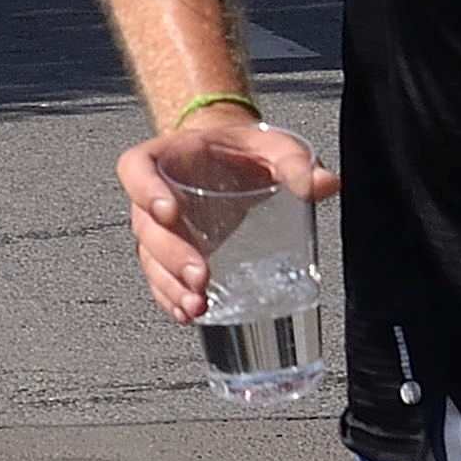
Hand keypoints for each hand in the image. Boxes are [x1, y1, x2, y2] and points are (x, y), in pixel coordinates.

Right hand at [114, 109, 335, 325]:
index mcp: (167, 156)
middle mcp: (154, 194)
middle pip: (145, 227)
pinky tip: (189, 315)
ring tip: (198, 306)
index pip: (136, 168)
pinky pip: (159, 279)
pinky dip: (171, 298)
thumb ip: (295, 161)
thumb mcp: (271, 145)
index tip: (168, 211)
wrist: (230, 159)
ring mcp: (159, 228)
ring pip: (149, 259)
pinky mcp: (170, 254)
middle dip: (170, 256)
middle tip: (200, 276)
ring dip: (169, 286)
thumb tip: (325, 184)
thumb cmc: (242, 150)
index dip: (144, 189)